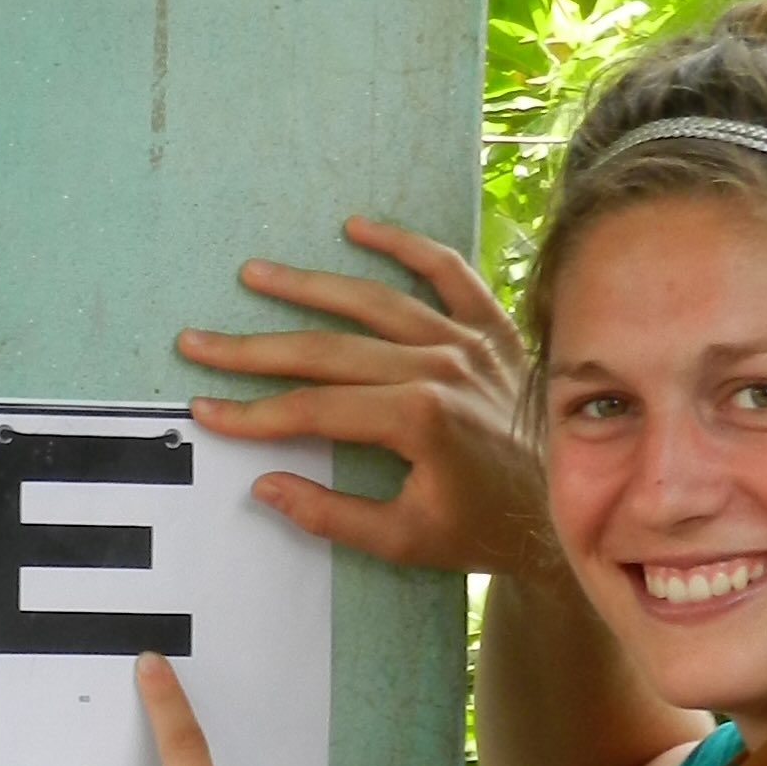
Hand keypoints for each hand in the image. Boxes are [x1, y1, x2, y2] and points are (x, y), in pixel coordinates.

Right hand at [177, 216, 556, 580]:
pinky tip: (357, 226)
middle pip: (326, 350)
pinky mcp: (492, 327)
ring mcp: (467, 340)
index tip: (205, 408)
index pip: (311, 409)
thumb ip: (332, 514)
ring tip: (254, 275)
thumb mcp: (406, 539)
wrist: (567, 511)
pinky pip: (445, 271)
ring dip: (307, 285)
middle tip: (200, 340)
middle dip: (254, 349)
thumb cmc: (487, 528)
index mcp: (416, 419)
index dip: (252, 412)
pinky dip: (402, 245)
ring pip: (371, 300)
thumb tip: (266, 484)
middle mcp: (438, 366)